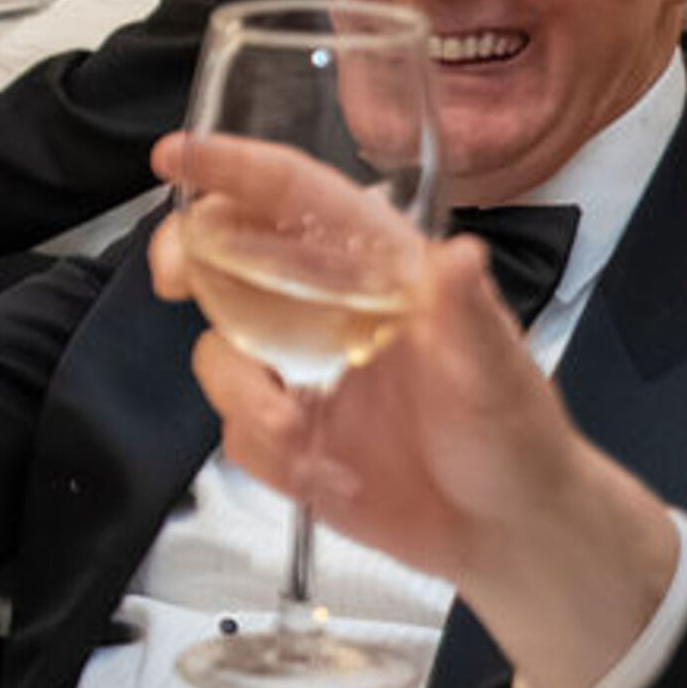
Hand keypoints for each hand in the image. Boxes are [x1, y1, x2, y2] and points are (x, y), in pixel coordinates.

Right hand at [151, 135, 676, 687]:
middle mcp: (330, 311)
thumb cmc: (513, 435)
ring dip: (242, 390)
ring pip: (221, 350)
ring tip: (297, 434)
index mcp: (379, 269)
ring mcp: (302, 375)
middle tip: (173, 277)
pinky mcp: (288, 439)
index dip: (234, 168)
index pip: (297, 196)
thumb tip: (456, 256)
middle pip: (232, 255)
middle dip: (192, 254)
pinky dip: (266, 453)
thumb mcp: (497, 375)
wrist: (505, 532)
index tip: (175, 156)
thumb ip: (469, 317)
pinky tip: (326, 476)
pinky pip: (236, 430)